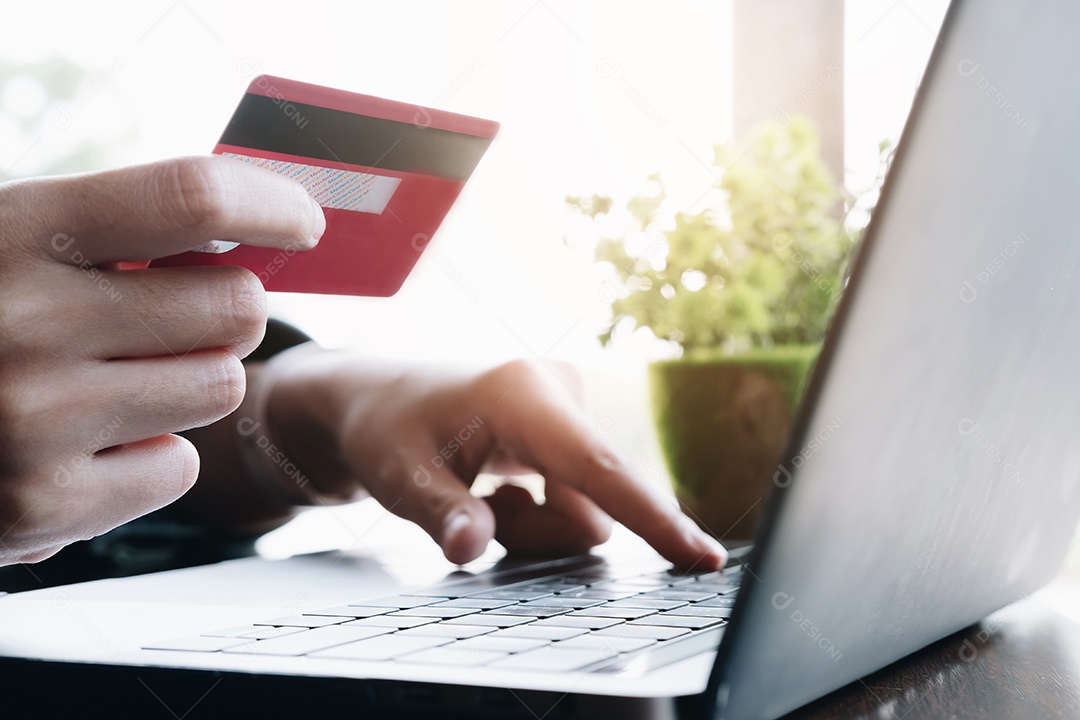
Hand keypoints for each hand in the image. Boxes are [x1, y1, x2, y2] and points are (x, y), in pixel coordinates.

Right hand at [0, 156, 323, 564]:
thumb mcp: (13, 243)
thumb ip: (117, 232)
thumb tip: (254, 225)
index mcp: (15, 229)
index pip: (192, 199)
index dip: (270, 205)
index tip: (302, 222)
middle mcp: (23, 321)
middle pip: (235, 307)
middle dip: (225, 311)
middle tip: (178, 319)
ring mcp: (31, 421)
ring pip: (220, 388)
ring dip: (188, 384)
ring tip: (112, 381)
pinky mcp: (41, 504)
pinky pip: (178, 467)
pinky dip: (148, 458)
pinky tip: (86, 445)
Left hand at [262, 353, 727, 568]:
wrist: (379, 399)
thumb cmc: (387, 428)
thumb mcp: (399, 477)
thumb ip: (442, 513)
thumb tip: (471, 548)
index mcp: (522, 394)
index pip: (599, 468)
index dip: (653, 517)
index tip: (701, 557)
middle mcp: (560, 391)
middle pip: (591, 504)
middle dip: (538, 532)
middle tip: (476, 516)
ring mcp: (570, 407)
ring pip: (586, 510)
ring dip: (536, 527)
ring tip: (484, 498)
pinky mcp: (572, 427)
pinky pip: (580, 498)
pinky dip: (541, 512)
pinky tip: (500, 489)